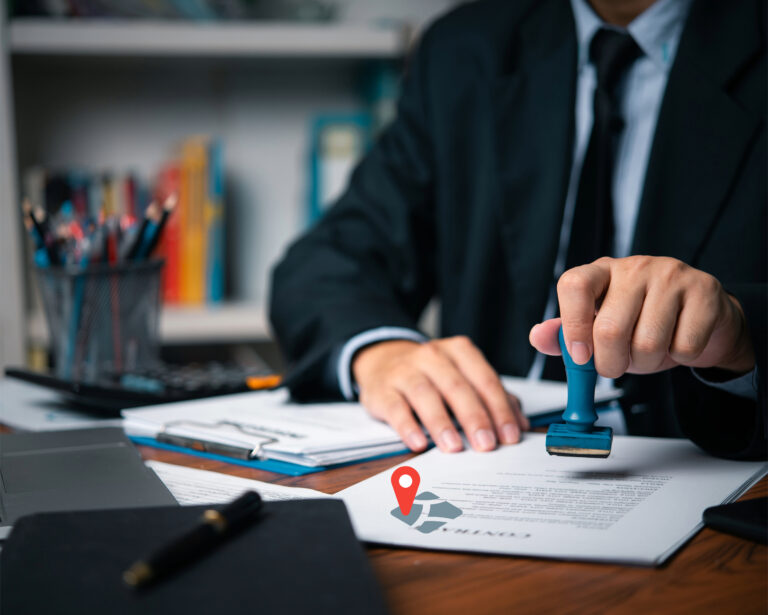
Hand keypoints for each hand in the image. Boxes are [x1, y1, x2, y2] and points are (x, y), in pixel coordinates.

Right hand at [352, 337, 528, 452]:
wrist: (383, 359)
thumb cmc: (432, 374)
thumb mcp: (462, 376)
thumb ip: (492, 397)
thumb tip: (520, 424)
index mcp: (459, 352)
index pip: (484, 380)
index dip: (499, 409)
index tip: (509, 436)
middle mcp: (432, 357)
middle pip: (457, 387)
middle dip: (474, 418)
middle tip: (486, 445)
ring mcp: (405, 371)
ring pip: (425, 395)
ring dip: (442, 423)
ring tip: (454, 447)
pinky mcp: (382, 390)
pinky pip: (395, 407)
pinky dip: (407, 426)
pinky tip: (418, 443)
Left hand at [529, 256, 754, 376]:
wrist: (701, 319)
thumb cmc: (643, 323)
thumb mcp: (598, 329)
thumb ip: (566, 335)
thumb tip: (538, 337)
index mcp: (601, 271)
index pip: (574, 285)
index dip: (573, 326)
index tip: (580, 356)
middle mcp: (634, 267)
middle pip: (609, 328)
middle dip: (610, 363)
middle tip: (616, 365)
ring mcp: (671, 275)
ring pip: (647, 342)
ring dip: (646, 363)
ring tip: (648, 353)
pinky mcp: (704, 291)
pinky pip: (684, 346)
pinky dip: (679, 358)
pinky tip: (678, 342)